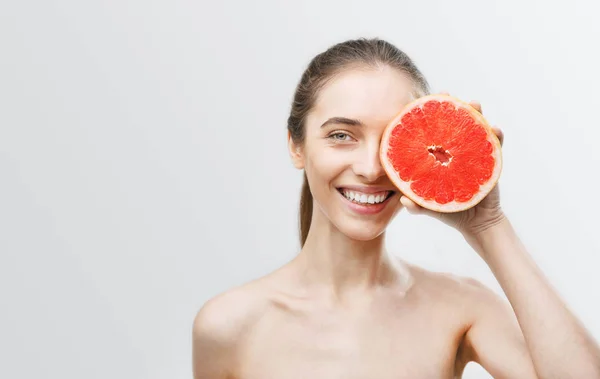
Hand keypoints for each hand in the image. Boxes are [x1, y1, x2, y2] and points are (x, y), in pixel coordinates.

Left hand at [399, 98, 506, 237]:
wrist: (475, 222)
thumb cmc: (448, 209)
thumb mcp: (429, 206)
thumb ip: (416, 205)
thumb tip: (404, 201)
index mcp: (439, 155)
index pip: (433, 131)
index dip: (427, 115)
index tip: (421, 101)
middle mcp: (456, 149)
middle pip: (454, 123)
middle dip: (451, 106)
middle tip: (447, 94)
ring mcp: (474, 152)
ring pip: (475, 128)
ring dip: (476, 113)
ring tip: (474, 104)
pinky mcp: (490, 160)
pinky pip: (495, 145)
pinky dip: (497, 135)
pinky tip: (495, 129)